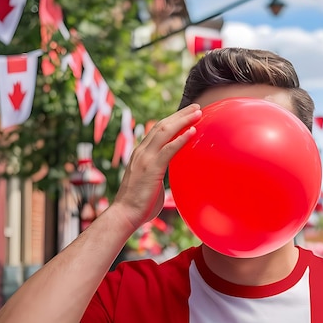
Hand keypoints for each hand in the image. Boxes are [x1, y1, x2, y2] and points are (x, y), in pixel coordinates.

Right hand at [111, 104, 201, 231]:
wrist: (124, 215)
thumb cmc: (138, 205)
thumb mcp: (151, 185)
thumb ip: (160, 176)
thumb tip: (173, 179)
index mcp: (141, 154)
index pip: (157, 131)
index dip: (172, 120)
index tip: (186, 114)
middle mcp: (142, 152)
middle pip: (162, 126)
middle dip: (180, 115)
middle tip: (196, 107)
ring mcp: (145, 159)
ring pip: (165, 132)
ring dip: (183, 121)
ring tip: (198, 113)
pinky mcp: (151, 168)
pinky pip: (168, 149)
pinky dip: (181, 139)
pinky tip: (192, 131)